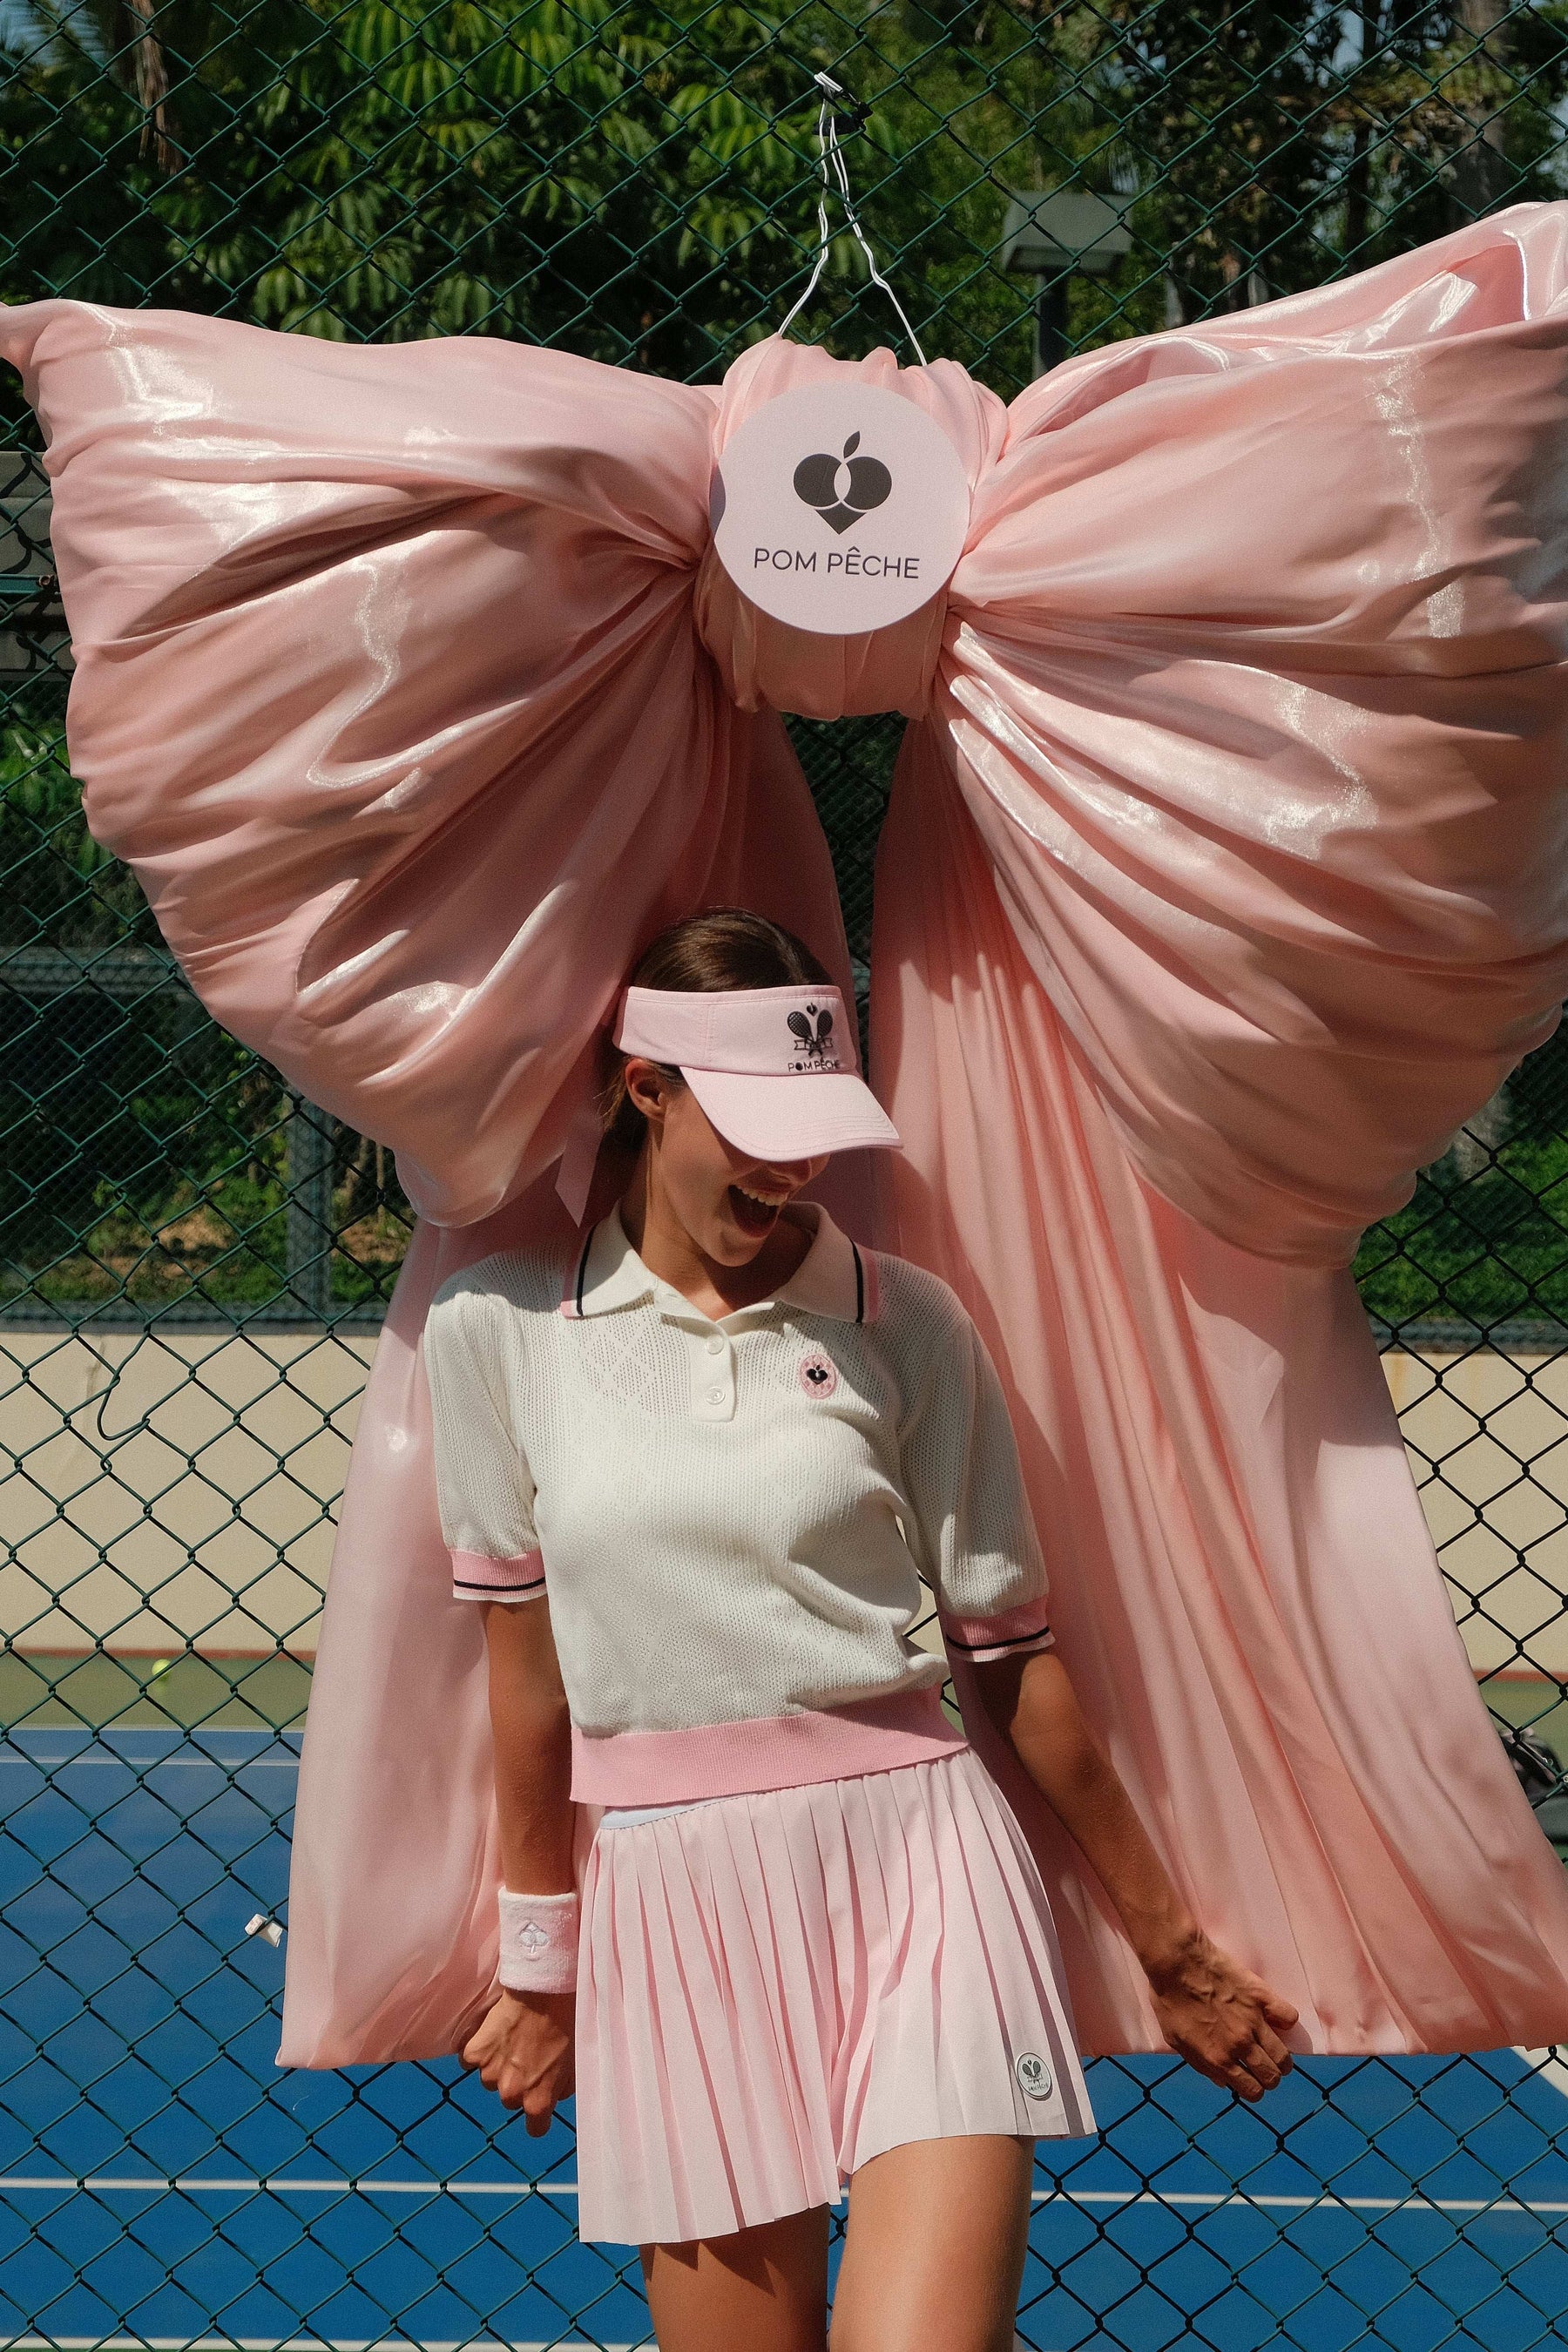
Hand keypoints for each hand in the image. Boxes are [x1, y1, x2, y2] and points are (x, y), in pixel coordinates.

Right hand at [461, 1988, 574, 2133]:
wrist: (544, 1992)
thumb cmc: (565, 2026)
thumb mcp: (576, 2065)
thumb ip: (561, 2090)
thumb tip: (553, 2096)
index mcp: (537, 2102)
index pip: (535, 2129)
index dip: (539, 2117)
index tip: (539, 2103)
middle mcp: (511, 2094)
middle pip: (511, 2100)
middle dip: (517, 2084)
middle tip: (528, 2058)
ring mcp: (489, 2074)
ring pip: (490, 2080)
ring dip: (498, 2066)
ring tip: (514, 2040)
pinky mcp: (474, 2053)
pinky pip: (471, 2060)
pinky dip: (480, 2051)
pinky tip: (495, 2035)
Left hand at [1145, 1930, 1298, 2100]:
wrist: (1177, 1962)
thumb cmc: (1170, 2000)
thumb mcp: (1176, 2040)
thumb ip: (1201, 2065)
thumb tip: (1223, 2082)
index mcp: (1218, 2059)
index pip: (1252, 2091)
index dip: (1254, 2090)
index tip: (1252, 2081)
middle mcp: (1240, 2045)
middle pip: (1271, 2076)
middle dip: (1270, 2077)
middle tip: (1264, 2066)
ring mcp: (1253, 2021)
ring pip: (1283, 2055)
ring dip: (1281, 2058)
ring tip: (1274, 2050)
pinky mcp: (1262, 1997)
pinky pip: (1289, 2017)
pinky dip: (1285, 2020)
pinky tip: (1274, 2017)